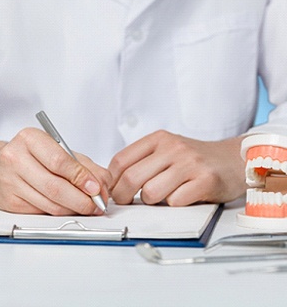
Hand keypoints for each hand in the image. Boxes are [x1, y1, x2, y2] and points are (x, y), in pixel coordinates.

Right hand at [0, 128, 109, 214]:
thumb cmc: (32, 155)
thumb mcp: (58, 149)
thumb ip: (84, 164)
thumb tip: (104, 184)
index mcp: (30, 138)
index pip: (59, 161)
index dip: (81, 177)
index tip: (97, 188)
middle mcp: (15, 158)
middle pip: (54, 186)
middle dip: (81, 200)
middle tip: (97, 204)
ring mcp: (9, 182)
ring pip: (49, 204)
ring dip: (73, 209)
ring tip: (87, 207)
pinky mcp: (8, 202)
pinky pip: (41, 212)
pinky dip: (59, 213)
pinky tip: (67, 207)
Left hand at [108, 130, 246, 205]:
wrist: (233, 159)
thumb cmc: (194, 159)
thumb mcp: (166, 150)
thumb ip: (142, 161)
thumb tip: (114, 184)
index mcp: (158, 139)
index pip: (120, 160)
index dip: (112, 181)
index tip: (112, 191)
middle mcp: (172, 148)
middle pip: (131, 178)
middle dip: (123, 196)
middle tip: (127, 203)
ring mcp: (189, 163)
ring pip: (151, 193)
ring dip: (151, 202)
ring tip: (161, 197)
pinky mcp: (205, 180)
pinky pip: (175, 201)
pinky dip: (173, 205)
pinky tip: (181, 197)